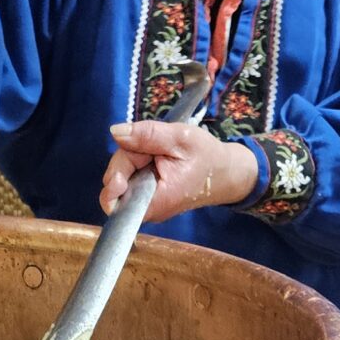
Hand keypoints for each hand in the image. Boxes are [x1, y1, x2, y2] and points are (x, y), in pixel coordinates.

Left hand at [101, 120, 259, 222]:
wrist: (226, 173)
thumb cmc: (208, 158)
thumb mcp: (181, 138)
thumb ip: (148, 134)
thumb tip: (116, 131)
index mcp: (155, 201)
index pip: (114, 198)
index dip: (113, 178)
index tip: (126, 164)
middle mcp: (146, 208)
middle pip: (115, 181)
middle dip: (128, 157)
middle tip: (155, 147)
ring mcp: (146, 203)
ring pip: (121, 176)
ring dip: (134, 157)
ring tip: (159, 151)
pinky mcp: (147, 195)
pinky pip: (131, 176)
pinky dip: (138, 162)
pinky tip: (155, 156)